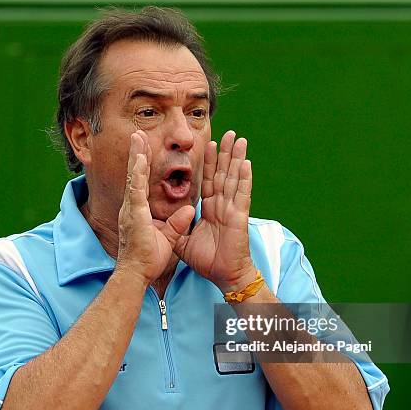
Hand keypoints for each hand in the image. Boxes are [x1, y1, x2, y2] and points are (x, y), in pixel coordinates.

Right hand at [115, 130, 194, 285]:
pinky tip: (139, 158)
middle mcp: (132, 207)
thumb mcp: (167, 237)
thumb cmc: (147, 259)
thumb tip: (189, 210)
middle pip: (135, 175)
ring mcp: (130, 209)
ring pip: (133, 177)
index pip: (142, 183)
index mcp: (138, 211)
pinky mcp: (133, 214)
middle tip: (138, 134)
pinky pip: (136, 189)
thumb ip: (176, 222)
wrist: (136, 274)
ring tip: (138, 137)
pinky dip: (137, 172)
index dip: (144, 165)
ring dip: (136, 156)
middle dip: (137, 153)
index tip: (145, 148)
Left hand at [172, 130, 258, 292]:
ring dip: (237, 158)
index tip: (207, 145)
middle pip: (223, 173)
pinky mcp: (239, 216)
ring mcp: (231, 209)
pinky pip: (242, 194)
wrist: (223, 276)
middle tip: (229, 133)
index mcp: (210, 209)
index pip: (208, 180)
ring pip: (234, 178)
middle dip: (225, 153)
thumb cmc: (207, 260)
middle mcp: (222, 205)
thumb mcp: (183, 242)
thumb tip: (163, 219)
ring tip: (240, 139)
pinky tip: (246, 162)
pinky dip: (245, 178)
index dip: (208, 163)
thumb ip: (175, 229)